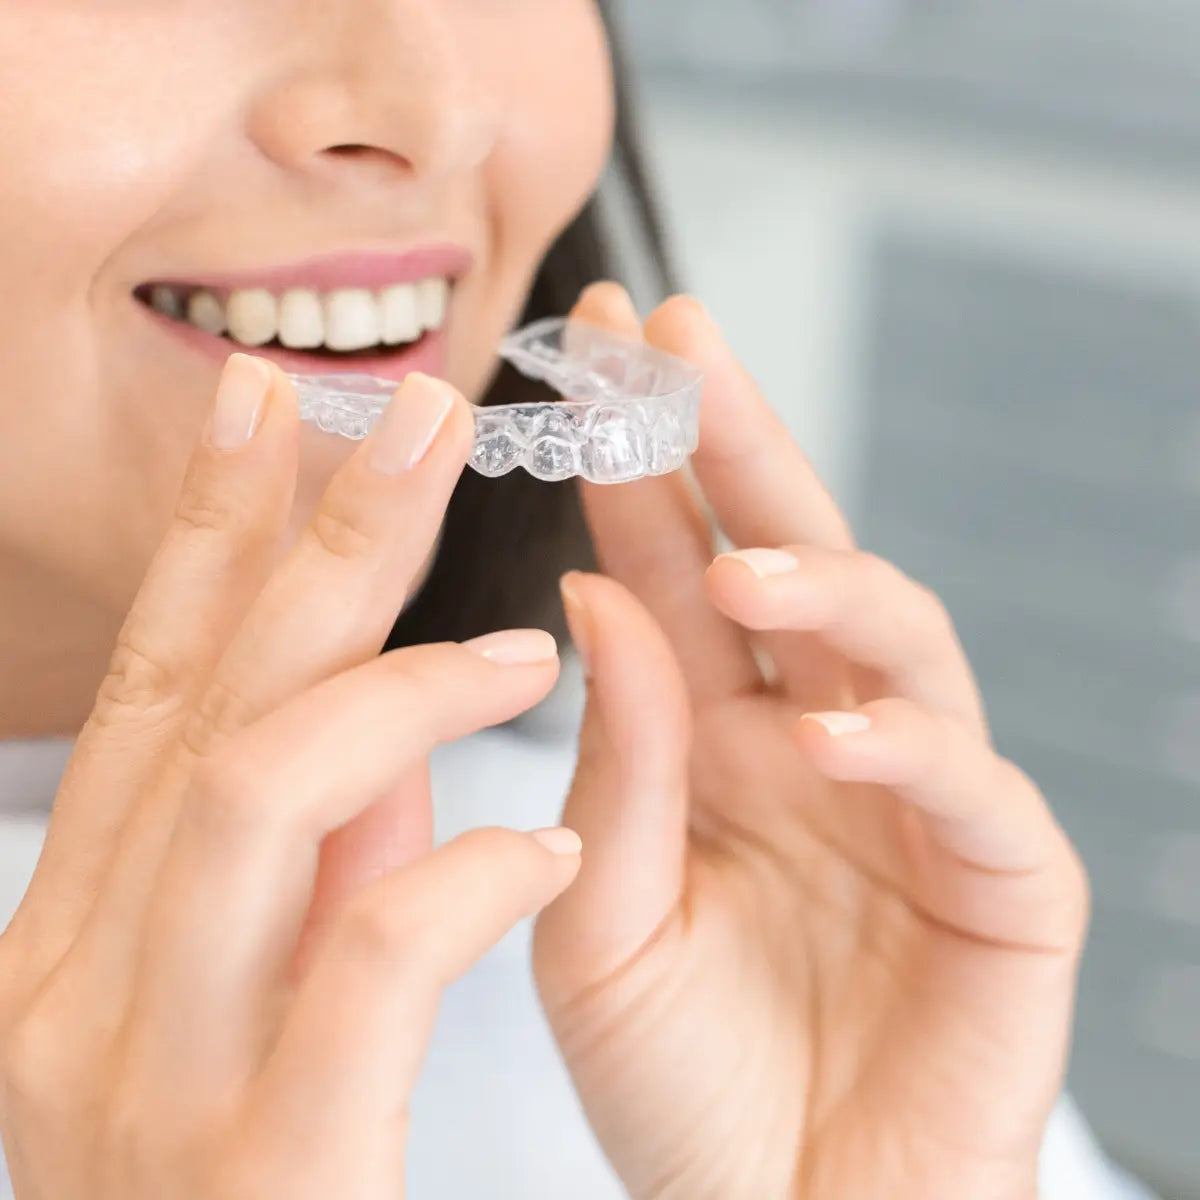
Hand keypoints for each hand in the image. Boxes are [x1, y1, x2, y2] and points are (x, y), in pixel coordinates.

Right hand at [0, 356, 580, 1199]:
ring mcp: (142, 1085)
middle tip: (415, 408)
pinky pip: (359, 963)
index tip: (277, 405)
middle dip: (310, 537)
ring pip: (255, 792)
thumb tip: (383, 714)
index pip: (158, 686)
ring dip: (399, 688)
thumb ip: (315, 860)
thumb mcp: (271, 995)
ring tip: (526, 648)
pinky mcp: (255, 1170)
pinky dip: (457, 875)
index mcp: (82, 934)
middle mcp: (76, 988)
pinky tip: (550, 833)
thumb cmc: (275, 1185)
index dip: (216, 534)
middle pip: (204, 698)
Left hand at [534, 287, 1087, 1199]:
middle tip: (680, 337)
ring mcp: (909, 797)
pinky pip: (967, 786)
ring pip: (892, 637)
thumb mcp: (602, 919)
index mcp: (703, 738)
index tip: (591, 353)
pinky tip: (828, 734)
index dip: (633, 462)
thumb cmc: (681, 1087)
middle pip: (783, 555)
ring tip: (748, 563)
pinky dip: (903, 747)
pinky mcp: (1000, 880)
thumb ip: (612, 761)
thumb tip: (597, 594)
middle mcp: (807, 737)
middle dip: (734, 443)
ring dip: (824, 582)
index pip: (667, 567)